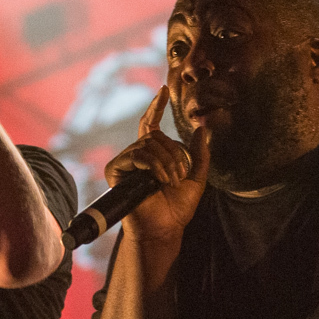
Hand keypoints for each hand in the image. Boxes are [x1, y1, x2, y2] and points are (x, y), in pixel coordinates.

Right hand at [102, 86, 209, 242]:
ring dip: (166, 162)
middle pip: (156, 136)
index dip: (156, 107)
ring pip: (148, 144)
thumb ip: (199, 155)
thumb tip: (202, 128)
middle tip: (180, 176)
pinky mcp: (116, 170)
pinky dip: (153, 165)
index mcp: (153, 155)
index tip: (164, 90)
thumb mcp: (196, 178)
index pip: (151, 124)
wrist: (164, 228)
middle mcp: (137, 155)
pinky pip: (136, 154)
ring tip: (172, 181)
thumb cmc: (177, 208)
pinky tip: (160, 180)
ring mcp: (126, 162)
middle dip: (174, 154)